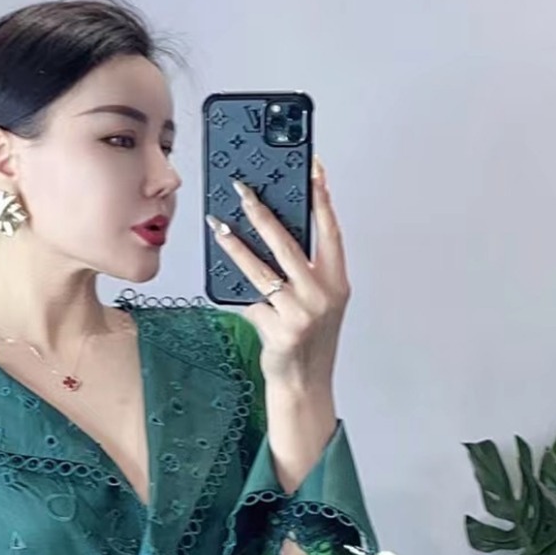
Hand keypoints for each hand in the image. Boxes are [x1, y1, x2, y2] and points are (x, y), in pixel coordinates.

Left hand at [207, 157, 350, 390]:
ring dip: (236, 244)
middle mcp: (322, 294)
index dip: (322, 198)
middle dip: (262, 212)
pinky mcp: (279, 329)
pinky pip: (249, 301)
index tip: (313, 169)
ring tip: (218, 226)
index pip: (330, 231)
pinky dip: (236, 295)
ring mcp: (301, 312)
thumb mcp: (318, 302)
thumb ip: (303, 271)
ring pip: (261, 269)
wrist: (304, 385)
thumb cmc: (309, 340)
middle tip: (243, 190)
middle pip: (288, 243)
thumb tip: (271, 233)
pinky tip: (223, 285)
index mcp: (337, 282)